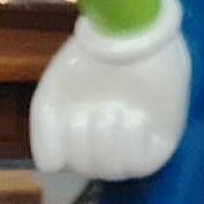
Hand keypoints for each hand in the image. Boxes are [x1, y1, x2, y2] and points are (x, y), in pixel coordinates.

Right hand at [30, 0, 190, 182]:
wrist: (132, 34)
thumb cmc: (91, 59)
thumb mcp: (53, 91)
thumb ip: (41, 128)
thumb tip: (49, 167)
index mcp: (81, 136)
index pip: (65, 165)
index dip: (64, 142)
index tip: (73, 115)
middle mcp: (107, 145)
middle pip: (87, 169)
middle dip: (87, 136)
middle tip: (97, 107)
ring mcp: (135, 146)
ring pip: (112, 169)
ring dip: (109, 135)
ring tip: (116, 109)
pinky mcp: (161, 146)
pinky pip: (138, 166)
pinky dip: (132, 139)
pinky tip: (137, 118)